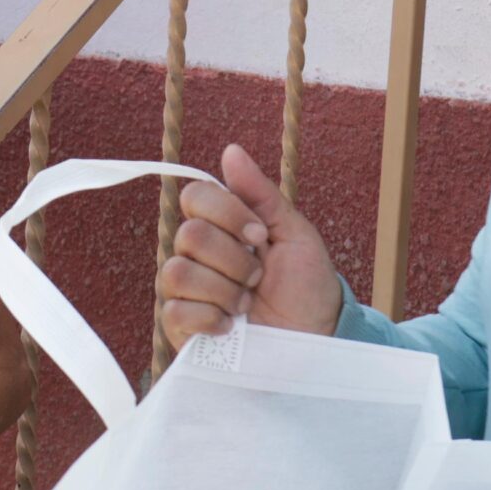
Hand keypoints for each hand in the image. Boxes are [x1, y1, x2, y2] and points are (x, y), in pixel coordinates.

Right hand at [156, 143, 342, 351]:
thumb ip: (261, 194)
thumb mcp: (294, 234)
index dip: (227, 213)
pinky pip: (174, 312)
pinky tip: (232, 326)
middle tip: (259, 277)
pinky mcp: (181, 327)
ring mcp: (186, 291)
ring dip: (224, 290)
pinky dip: (211, 319)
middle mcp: (196, 255)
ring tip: (246, 305)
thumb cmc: (308, 287)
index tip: (259, 236)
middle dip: (235, 260)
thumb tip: (231, 150)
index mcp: (220, 226)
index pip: (195, 196)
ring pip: (178, 273)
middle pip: (189, 235)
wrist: (316, 339)